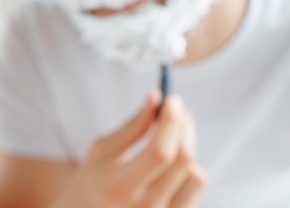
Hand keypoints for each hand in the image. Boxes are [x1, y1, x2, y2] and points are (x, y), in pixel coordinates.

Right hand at [54, 90, 206, 207]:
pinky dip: (188, 170)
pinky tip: (171, 165)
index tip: (172, 101)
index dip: (171, 122)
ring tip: (168, 143)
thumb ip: (132, 126)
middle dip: (184, 126)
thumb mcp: (102, 151)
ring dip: (186, 150)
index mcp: (119, 187)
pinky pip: (196, 190)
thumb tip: (156, 98)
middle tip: (175, 110)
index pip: (160, 152)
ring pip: (197, 175)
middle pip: (183, 160)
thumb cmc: (92, 182)